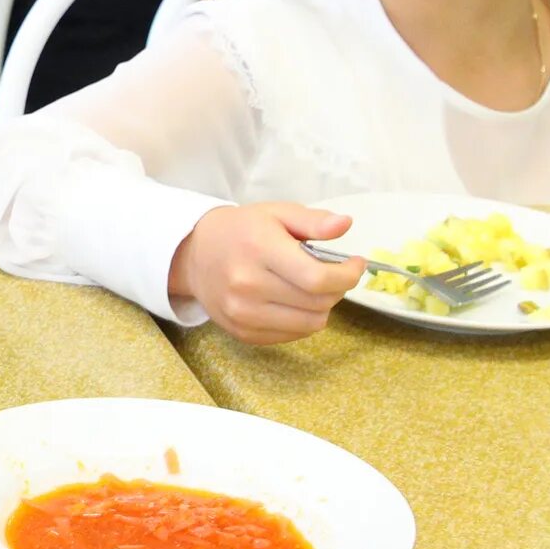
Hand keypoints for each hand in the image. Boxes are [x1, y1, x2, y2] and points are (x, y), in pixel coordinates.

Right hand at [166, 203, 365, 344]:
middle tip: (333, 274)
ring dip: (322, 306)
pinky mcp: (242, 332)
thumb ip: (313, 220)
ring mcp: (242, 313)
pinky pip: (293, 335)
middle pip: (318, 303)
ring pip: (311, 324)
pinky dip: (303, 320)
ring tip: (312, 288)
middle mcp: (247, 285)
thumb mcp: (277, 213)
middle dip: (337, 288)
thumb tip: (345, 225)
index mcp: (259, 249)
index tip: (355, 265)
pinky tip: (293, 301)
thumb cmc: (242, 231)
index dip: (347, 276)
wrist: (194, 255)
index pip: (317, 278)